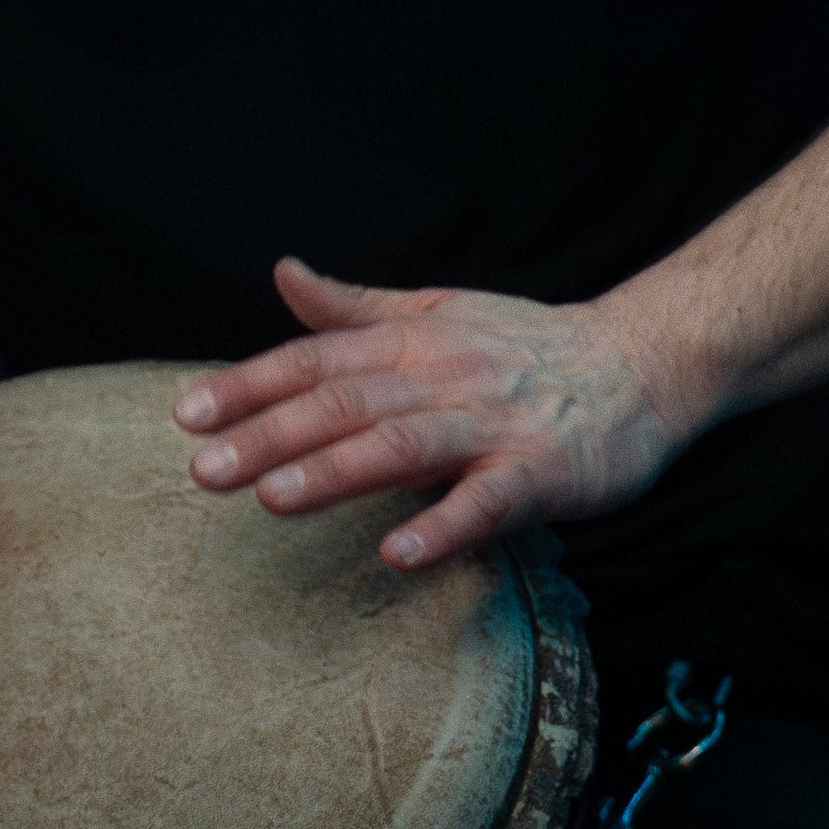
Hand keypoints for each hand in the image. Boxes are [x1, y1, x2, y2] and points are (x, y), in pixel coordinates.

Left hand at [173, 257, 690, 569]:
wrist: (640, 365)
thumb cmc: (525, 346)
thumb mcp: (436, 312)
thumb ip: (355, 308)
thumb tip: (284, 274)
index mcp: (411, 340)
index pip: (315, 359)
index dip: (250, 384)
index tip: (188, 414)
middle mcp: (443, 376)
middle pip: (344, 402)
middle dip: (270, 435)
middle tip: (203, 470)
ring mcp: (492, 425)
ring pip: (403, 444)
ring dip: (336, 472)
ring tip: (272, 499)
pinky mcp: (540, 472)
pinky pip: (488, 502)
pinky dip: (444, 526)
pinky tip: (398, 554)